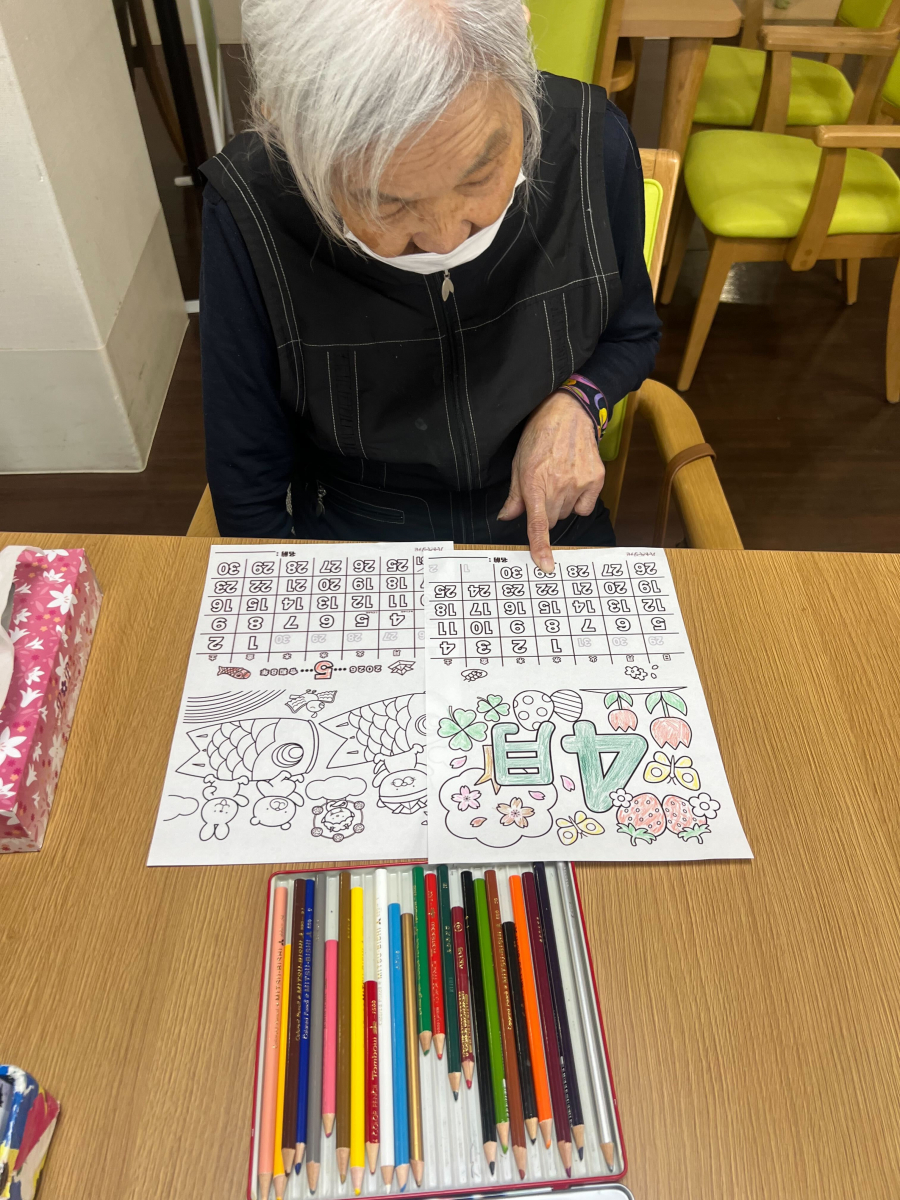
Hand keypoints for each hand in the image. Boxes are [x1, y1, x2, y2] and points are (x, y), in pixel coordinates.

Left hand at [498, 390, 604, 571]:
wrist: (569, 413)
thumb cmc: (539, 436)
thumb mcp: (518, 463)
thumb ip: (514, 496)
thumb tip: (506, 517)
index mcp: (534, 483)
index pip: (538, 523)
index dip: (540, 547)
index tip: (545, 565)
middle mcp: (558, 485)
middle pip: (553, 520)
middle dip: (547, 510)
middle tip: (545, 488)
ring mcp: (579, 483)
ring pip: (568, 513)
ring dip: (562, 503)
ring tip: (560, 478)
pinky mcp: (596, 479)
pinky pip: (585, 506)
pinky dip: (580, 500)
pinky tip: (575, 480)